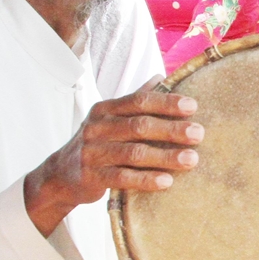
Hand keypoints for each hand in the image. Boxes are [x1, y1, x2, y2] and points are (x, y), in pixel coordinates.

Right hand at [23, 82, 202, 236]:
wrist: (59, 174)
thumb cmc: (97, 143)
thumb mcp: (110, 118)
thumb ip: (135, 100)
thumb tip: (161, 77)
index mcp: (105, 110)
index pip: (138, 102)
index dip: (166, 103)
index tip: (193, 106)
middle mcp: (97, 128)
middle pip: (139, 126)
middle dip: (171, 129)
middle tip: (199, 134)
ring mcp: (93, 153)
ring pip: (133, 153)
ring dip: (165, 157)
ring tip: (192, 160)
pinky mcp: (91, 178)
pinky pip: (122, 178)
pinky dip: (146, 180)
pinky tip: (167, 182)